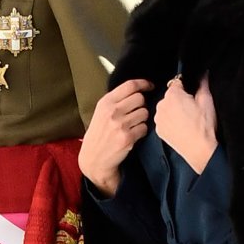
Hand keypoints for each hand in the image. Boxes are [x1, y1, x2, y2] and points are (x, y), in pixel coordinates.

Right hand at [79, 78, 152, 196]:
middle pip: (140, 98)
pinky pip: (144, 128)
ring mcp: (120, 125)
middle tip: (137, 113)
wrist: (93, 159)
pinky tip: (133, 135)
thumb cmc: (99, 134)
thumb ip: (116, 100)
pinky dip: (142, 131)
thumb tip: (138, 90)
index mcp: (106, 102)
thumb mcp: (101, 112)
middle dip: (142, 105)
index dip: (144, 84)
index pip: (130, 85)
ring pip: (144, 113)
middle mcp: (112, 111)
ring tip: (133, 125)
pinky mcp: (127, 138)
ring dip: (143, 119)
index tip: (150, 86)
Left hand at [154, 74, 216, 175]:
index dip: (186, 89)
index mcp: (173, 94)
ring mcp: (158, 119)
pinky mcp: (159, 130)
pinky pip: (163, 121)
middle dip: (179, 100)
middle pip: (170, 97)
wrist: (199, 149)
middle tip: (191, 110)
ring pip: (166, 109)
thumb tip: (203, 74)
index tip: (192, 96)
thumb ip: (203, 83)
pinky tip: (181, 128)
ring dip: (173, 112)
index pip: (177, 83)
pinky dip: (170, 123)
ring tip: (186, 121)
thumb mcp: (207, 100)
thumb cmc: (204, 125)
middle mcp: (161, 105)